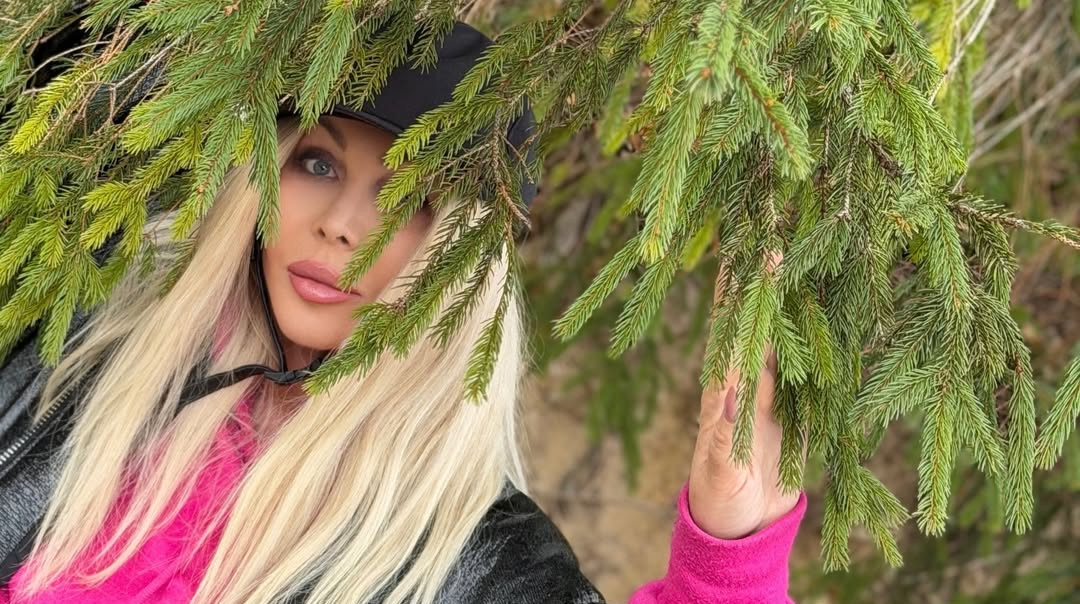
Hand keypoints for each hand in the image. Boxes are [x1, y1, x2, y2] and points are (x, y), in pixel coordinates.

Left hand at [688, 252, 801, 539]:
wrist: (740, 528)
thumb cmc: (720, 501)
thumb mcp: (721, 473)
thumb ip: (726, 435)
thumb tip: (732, 387)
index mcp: (724, 389)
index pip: (734, 328)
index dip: (741, 290)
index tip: (751, 251)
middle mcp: (746, 380)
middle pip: (757, 318)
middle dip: (766, 278)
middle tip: (776, 231)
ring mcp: (771, 390)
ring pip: (783, 333)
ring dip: (792, 297)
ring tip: (800, 252)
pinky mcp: (794, 407)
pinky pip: (810, 365)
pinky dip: (818, 335)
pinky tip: (826, 306)